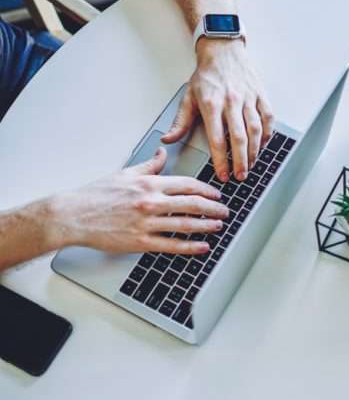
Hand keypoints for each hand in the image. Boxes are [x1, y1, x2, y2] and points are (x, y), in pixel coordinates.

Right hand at [50, 148, 228, 253]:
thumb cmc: (96, 195)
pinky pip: (172, 245)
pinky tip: (202, 247)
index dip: (207, 190)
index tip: (217, 194)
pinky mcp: (141, 241)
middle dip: (214, 208)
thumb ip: (149, 165)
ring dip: (207, 226)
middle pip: (193, 204)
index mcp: (149, 183)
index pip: (188, 185)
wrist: (73, 215)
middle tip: (225, 211)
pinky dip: (190, 246)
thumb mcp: (125, 173)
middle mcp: (151, 201)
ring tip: (219, 226)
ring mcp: (147, 222)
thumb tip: (163, 152)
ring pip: (186, 224)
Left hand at [162, 38, 273, 182]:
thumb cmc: (207, 75)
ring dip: (254, 151)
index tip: (222, 175)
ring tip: (251, 165)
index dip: (220, 160)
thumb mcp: (188, 96)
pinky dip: (267, 134)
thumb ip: (180, 121)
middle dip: (240, 161)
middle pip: (239, 138)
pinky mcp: (260, 95)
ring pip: (256, 130)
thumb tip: (168, 140)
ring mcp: (248, 98)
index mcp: (211, 104)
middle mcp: (231, 101)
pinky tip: (263, 145)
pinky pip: (268, 118)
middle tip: (240, 177)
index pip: (216, 139)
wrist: (223, 50)